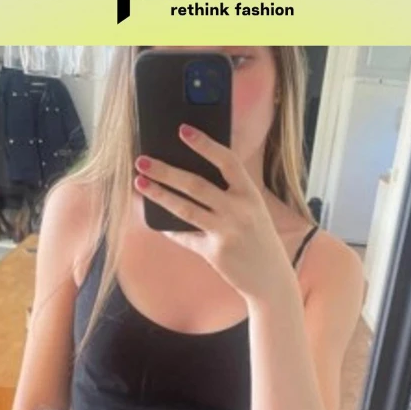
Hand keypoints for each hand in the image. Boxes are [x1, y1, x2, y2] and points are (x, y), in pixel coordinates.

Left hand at [133, 124, 287, 301]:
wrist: (270, 279)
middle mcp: (239, 211)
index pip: (227, 161)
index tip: (183, 130)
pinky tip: (154, 219)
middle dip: (166, 171)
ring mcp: (226, 233)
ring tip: (139, 183)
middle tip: (142, 160)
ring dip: (159, 195)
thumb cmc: (257, 239)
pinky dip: (168, 228)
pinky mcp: (214, 253)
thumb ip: (230, 194)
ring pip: (185, 209)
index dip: (205, 145)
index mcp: (251, 195)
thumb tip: (189, 176)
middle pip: (196, 184)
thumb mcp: (253, 211)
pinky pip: (185, 236)